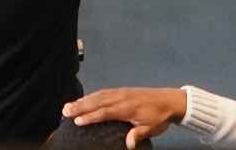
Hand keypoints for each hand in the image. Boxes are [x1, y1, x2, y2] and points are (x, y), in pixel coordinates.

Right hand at [62, 88, 192, 147]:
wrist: (170, 100)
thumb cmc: (159, 116)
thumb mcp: (151, 128)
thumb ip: (137, 135)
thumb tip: (128, 146)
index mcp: (127, 108)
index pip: (105, 112)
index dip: (91, 117)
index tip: (78, 121)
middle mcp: (122, 98)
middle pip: (97, 101)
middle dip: (80, 106)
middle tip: (65, 111)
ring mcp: (121, 93)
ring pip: (98, 95)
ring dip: (83, 100)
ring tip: (69, 105)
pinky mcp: (122, 91)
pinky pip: (104, 92)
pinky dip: (92, 95)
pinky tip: (85, 99)